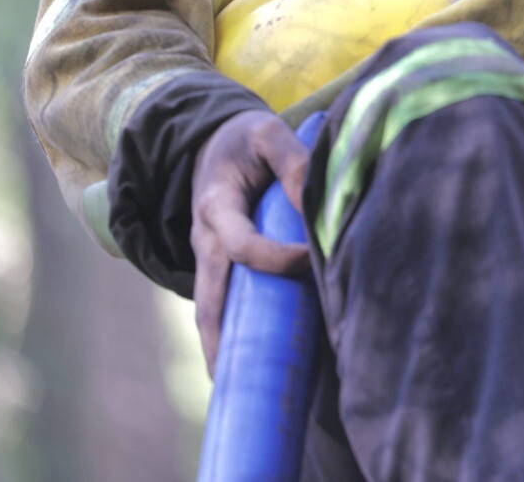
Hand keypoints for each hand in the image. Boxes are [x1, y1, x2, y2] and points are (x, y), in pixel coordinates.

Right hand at [192, 109, 310, 375]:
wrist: (212, 142)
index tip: (314, 257)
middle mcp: (206, 240)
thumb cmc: (247, 140)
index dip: (277, 257)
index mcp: (216, 207)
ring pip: (207, 310)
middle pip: (208, 297)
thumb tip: (317, 203)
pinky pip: (219, 305)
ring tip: (233, 389)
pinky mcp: (218, 268)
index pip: (241, 245)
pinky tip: (247, 367)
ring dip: (218, 348)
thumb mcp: (268, 135)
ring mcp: (208, 258)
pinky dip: (228, 336)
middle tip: (232, 376)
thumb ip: (293, 161)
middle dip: (220, 337)